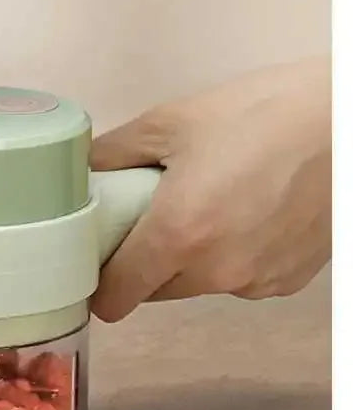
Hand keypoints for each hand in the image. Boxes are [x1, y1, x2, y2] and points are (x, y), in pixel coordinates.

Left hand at [89, 57, 330, 321]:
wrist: (347, 124)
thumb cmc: (259, 114)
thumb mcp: (172, 121)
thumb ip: (114, 152)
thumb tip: (82, 169)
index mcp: (177, 235)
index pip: (117, 295)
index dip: (98, 283)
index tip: (97, 260)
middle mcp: (216, 272)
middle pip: (154, 290)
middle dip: (141, 264)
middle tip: (148, 218)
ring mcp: (256, 282)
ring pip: (197, 286)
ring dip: (187, 261)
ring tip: (203, 206)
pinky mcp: (288, 282)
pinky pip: (238, 280)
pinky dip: (229, 258)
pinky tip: (244, 215)